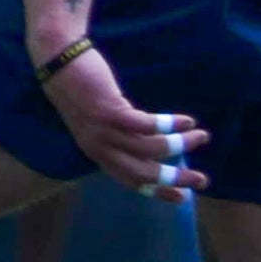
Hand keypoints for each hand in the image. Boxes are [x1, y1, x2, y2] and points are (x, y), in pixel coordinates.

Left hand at [39, 43, 206, 198]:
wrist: (58, 64)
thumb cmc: (82, 90)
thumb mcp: (99, 121)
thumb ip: (121, 135)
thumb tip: (153, 143)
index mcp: (98, 153)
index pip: (130, 181)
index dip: (158, 191)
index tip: (182, 197)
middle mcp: (100, 148)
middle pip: (143, 172)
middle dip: (175, 178)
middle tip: (201, 180)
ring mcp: (104, 131)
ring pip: (150, 148)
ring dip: (181, 145)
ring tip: (202, 137)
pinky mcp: (111, 111)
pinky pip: (147, 124)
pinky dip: (171, 124)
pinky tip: (188, 121)